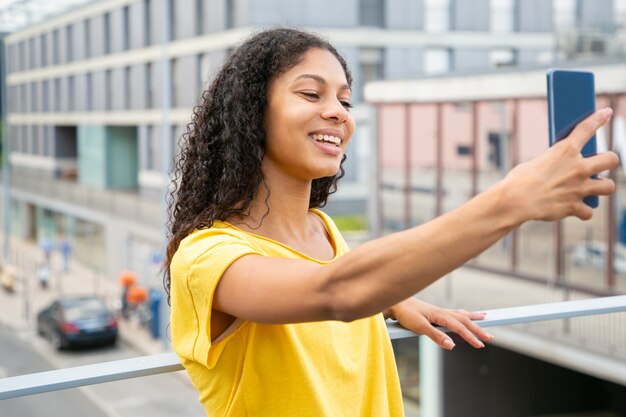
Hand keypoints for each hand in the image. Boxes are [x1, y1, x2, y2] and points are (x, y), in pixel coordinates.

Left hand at [387, 297, 492, 349]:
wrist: (395, 302)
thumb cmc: (405, 314)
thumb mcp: (419, 327)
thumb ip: (436, 336)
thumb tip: (452, 345)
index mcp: (440, 315)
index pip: (460, 328)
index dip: (471, 336)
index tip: (481, 345)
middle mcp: (442, 312)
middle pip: (465, 320)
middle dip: (478, 329)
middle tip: (490, 337)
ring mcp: (439, 311)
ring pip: (461, 314)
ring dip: (473, 318)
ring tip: (485, 317)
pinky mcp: (435, 312)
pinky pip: (454, 313)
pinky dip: (463, 314)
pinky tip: (465, 313)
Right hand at [501, 108, 618, 222]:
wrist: (514, 201)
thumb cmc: (519, 180)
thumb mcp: (536, 163)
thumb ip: (554, 163)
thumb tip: (561, 170)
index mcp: (565, 151)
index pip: (587, 128)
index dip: (599, 118)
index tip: (606, 113)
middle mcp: (578, 168)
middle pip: (611, 159)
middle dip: (609, 160)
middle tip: (599, 165)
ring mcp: (579, 188)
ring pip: (609, 186)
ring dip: (602, 186)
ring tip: (593, 188)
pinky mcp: (574, 206)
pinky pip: (588, 211)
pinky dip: (582, 211)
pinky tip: (577, 209)